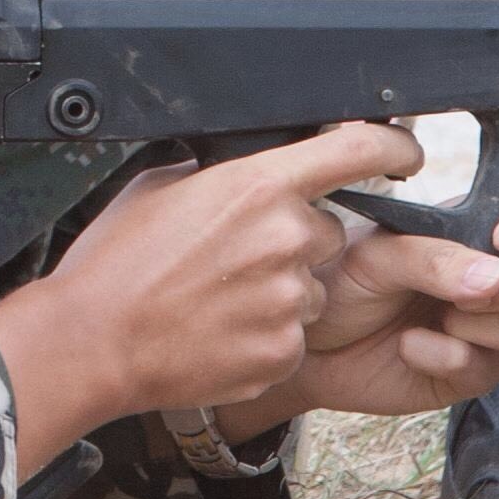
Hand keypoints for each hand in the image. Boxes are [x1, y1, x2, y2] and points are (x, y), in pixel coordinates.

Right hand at [0, 122, 423, 461]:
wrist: (92, 341)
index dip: (394, 145)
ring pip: (309, 288)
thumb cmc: (114, 263)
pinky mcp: (284, 352)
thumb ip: (218, 177)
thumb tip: (242, 174)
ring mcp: (290, 301)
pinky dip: (265, 333)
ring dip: (278, 291)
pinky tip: (218, 330)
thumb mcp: (159, 188)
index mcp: (257, 186)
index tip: (407, 152)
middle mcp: (286, 239)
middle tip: (233, 259)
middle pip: (324, 232)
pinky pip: (293, 335)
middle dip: (291, 243)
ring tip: (217, 300)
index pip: (357, 149)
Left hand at [223, 190, 498, 433]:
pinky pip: (488, 366)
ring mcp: (493, 325)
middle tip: (487, 287)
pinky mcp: (473, 370)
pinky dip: (448, 354)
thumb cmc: (341, 278)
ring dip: (484, 320)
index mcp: (489, 227)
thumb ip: (437, 257)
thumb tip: (494, 277)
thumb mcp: (382, 251)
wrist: (305, 341)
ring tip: (434, 311)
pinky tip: (410, 346)